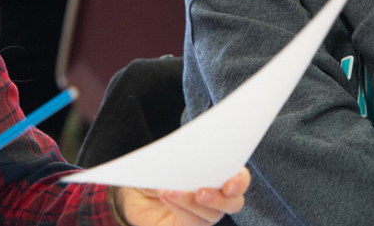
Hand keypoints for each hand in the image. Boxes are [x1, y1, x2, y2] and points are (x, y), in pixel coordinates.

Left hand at [115, 169, 250, 225]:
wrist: (133, 188)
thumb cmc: (158, 168)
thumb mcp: (171, 157)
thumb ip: (188, 157)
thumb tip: (193, 156)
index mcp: (220, 173)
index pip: (240, 178)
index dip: (240, 182)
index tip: (228, 184)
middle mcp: (216, 195)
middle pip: (233, 203)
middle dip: (220, 199)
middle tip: (201, 192)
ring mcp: (203, 214)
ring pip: (212, 215)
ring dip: (191, 202)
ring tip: (170, 190)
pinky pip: (193, 223)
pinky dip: (180, 208)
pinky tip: (167, 196)